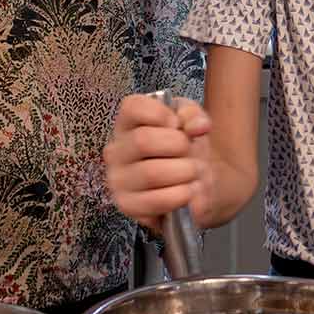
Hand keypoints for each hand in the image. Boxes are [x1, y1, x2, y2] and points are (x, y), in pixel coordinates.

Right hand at [102, 93, 214, 229]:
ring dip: (183, 172)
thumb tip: (197, 126)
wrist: (196, 184)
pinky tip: (189, 191)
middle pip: (143, 141)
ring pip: (151, 173)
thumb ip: (194, 115)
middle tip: (190, 152)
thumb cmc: (185, 148)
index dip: (162, 114)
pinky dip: (181, 195)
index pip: (132, 108)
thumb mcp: (192, 122)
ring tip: (193, 173)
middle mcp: (115, 150)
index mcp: (127, 123)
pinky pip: (156, 200)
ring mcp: (118, 180)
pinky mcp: (128, 206)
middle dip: (178, 146)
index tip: (178, 125)